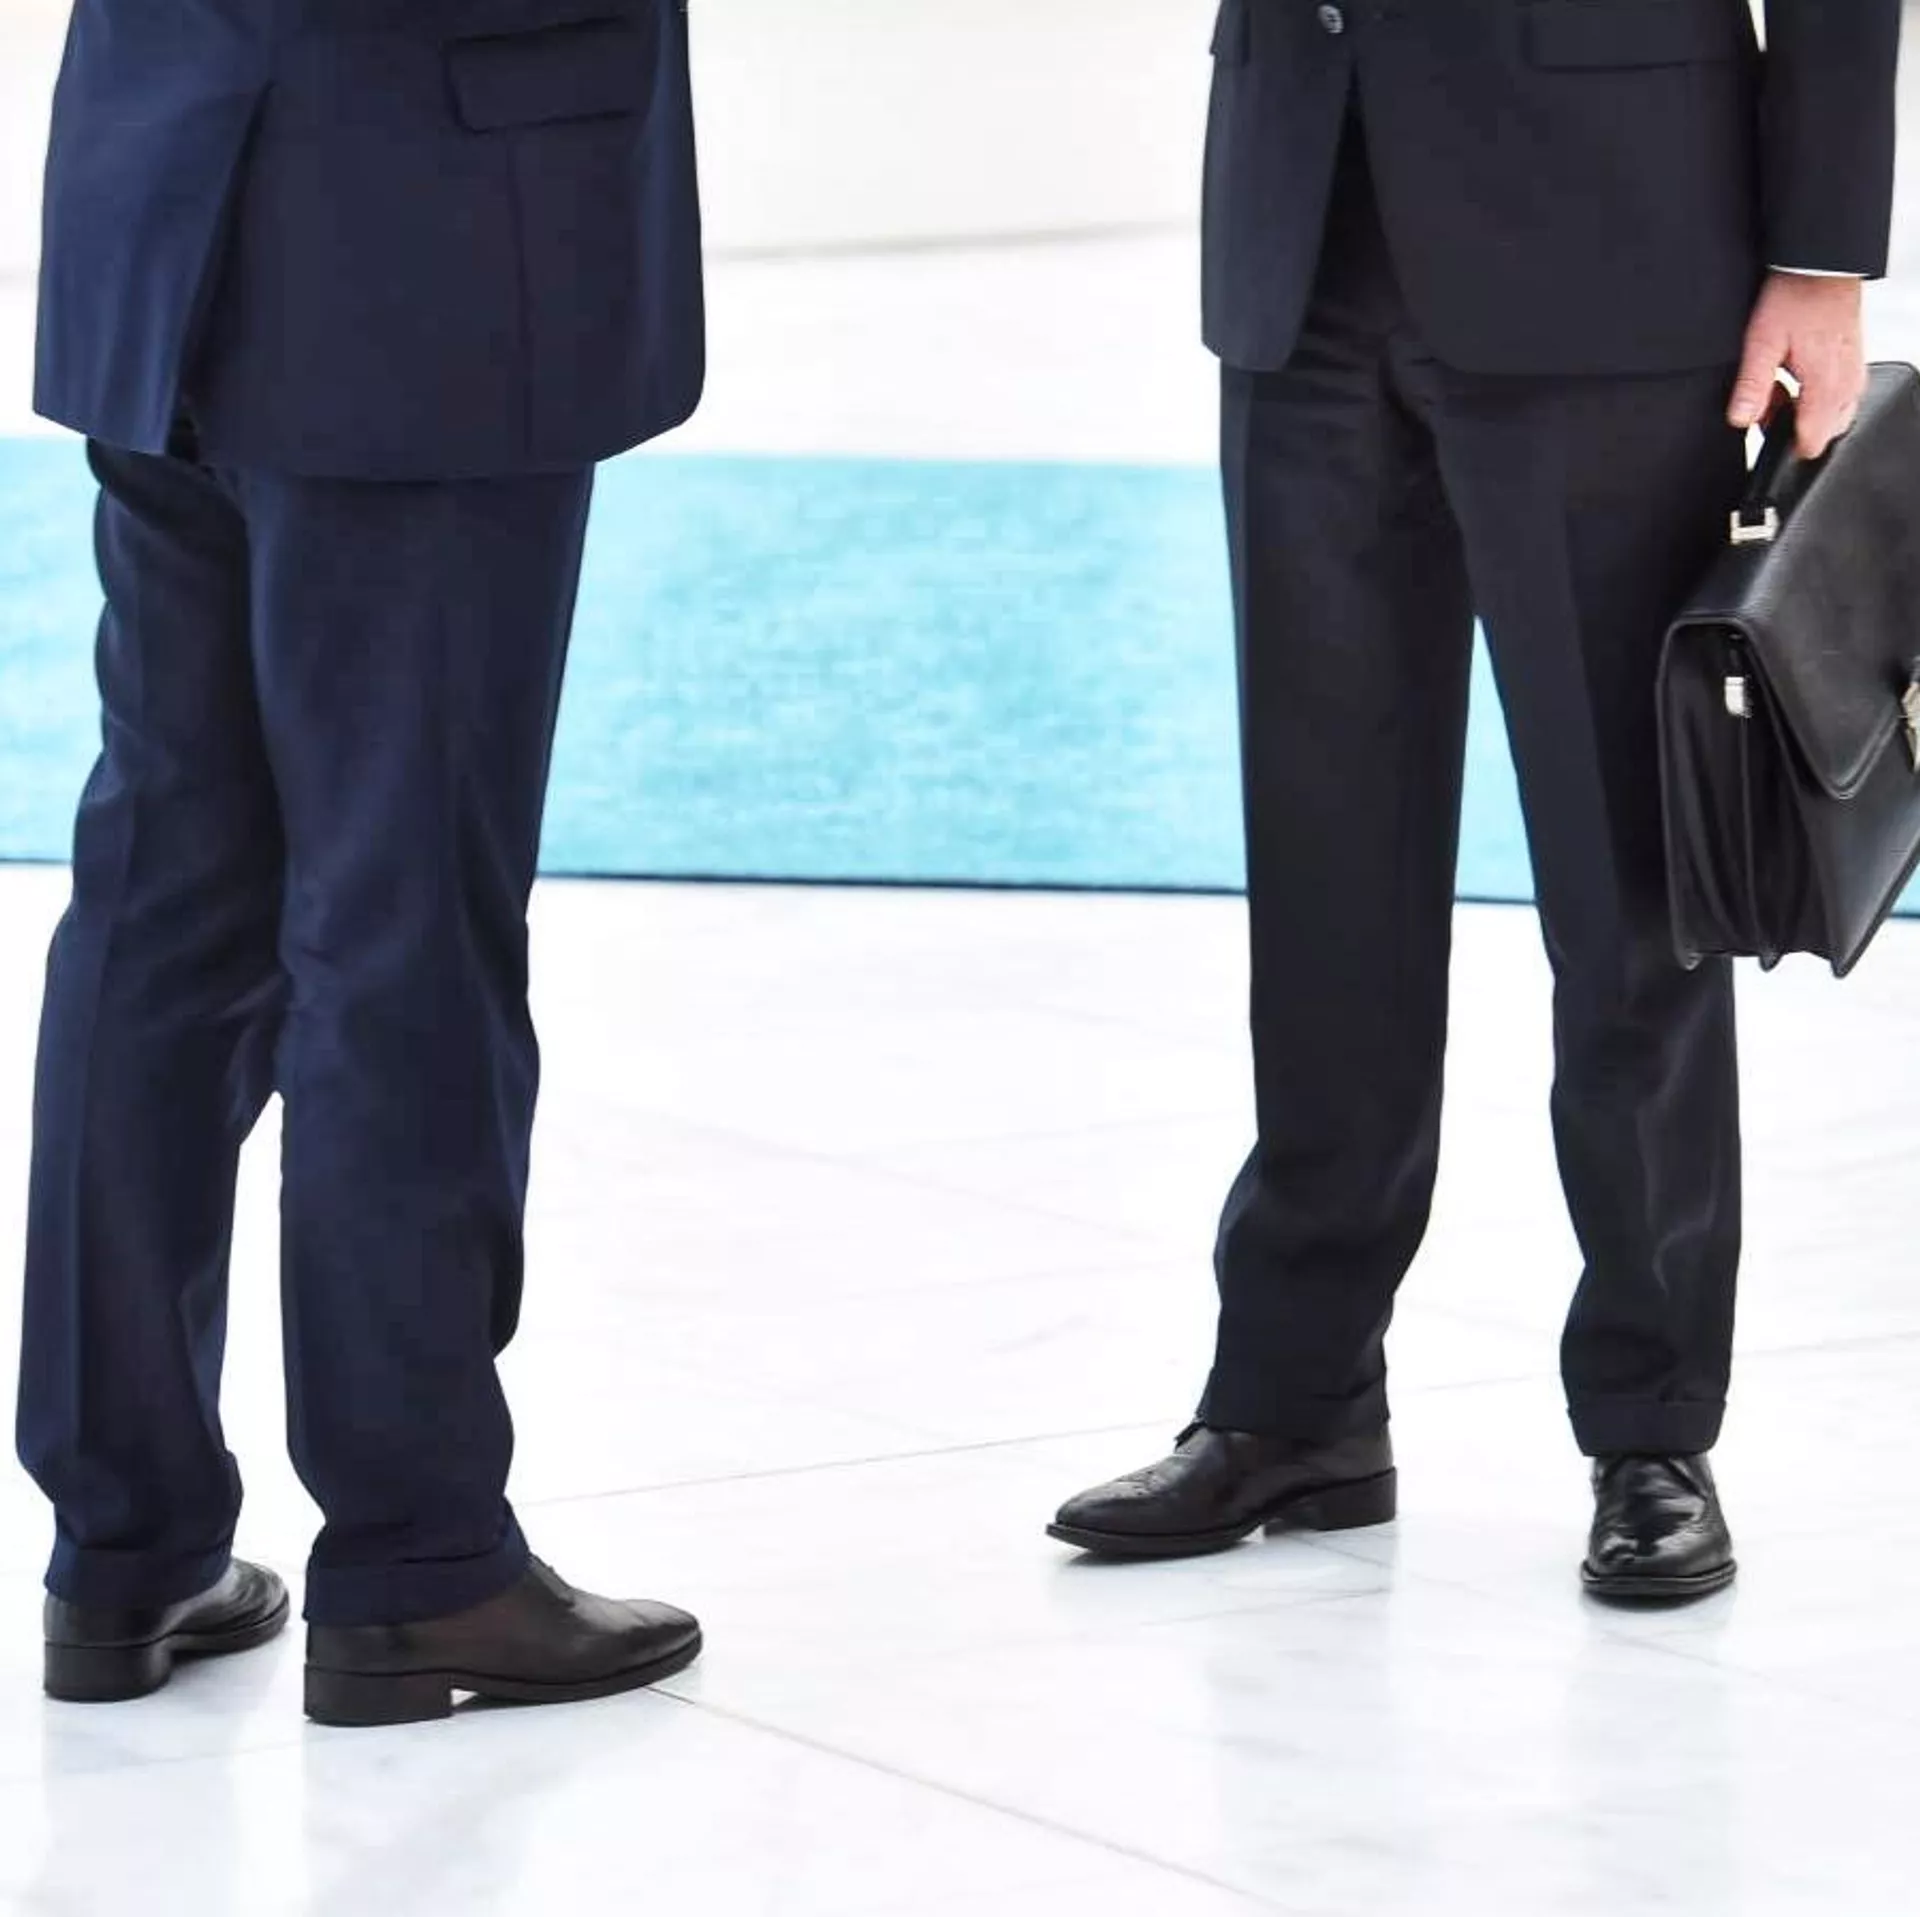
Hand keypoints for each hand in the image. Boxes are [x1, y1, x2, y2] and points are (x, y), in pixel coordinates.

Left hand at [1727, 272, 1866, 459]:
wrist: (1821, 265)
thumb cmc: (1794, 298)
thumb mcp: (1761, 342)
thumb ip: (1752, 385)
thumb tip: (1741, 420)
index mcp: (1826, 385)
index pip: (1811, 443)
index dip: (1782, 442)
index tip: (1765, 419)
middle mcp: (1847, 384)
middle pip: (1822, 434)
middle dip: (1792, 425)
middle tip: (1772, 396)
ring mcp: (1854, 374)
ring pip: (1830, 416)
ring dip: (1804, 409)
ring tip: (1783, 381)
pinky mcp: (1853, 364)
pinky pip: (1837, 396)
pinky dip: (1815, 393)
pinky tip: (1798, 373)